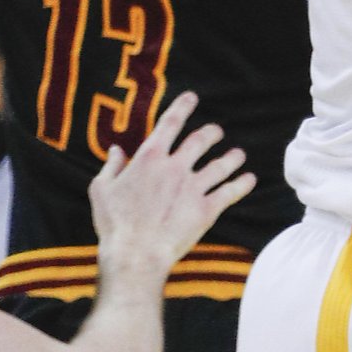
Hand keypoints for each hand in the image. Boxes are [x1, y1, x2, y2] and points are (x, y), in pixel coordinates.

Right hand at [90, 91, 255, 285]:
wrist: (136, 253)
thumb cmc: (114, 223)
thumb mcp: (101, 189)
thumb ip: (110, 166)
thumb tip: (116, 150)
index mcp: (149, 158)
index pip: (170, 124)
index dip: (183, 107)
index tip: (192, 97)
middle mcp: (175, 167)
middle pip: (201, 140)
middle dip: (212, 132)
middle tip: (217, 131)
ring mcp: (193, 188)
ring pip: (220, 165)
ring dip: (231, 157)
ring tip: (238, 154)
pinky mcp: (206, 209)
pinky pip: (230, 192)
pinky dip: (242, 184)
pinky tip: (250, 179)